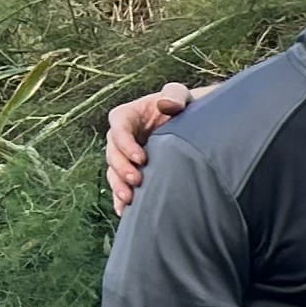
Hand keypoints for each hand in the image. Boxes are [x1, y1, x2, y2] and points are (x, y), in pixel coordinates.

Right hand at [105, 83, 194, 213]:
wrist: (193, 124)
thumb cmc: (184, 105)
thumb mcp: (180, 94)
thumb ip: (174, 94)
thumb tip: (165, 104)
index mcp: (128, 116)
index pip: (118, 128)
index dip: (125, 144)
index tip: (141, 158)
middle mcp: (122, 136)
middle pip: (113, 153)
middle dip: (122, 168)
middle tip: (137, 181)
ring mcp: (125, 155)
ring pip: (113, 171)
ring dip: (118, 186)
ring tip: (130, 199)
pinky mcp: (132, 170)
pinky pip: (121, 185)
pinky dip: (120, 198)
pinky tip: (125, 212)